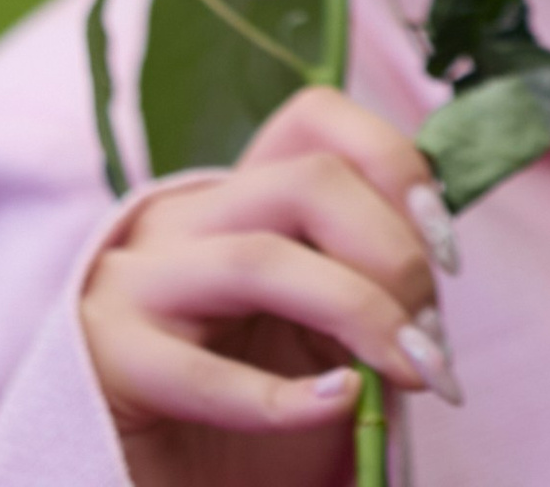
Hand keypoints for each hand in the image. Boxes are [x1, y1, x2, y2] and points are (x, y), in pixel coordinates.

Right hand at [80, 85, 459, 486]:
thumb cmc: (233, 429)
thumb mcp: (314, 344)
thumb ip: (365, 299)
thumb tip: (436, 291)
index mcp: (233, 200)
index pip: (314, 120)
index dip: (393, 164)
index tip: (444, 246)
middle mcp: (182, 220)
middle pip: (306, 181)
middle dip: (392, 250)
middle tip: (428, 334)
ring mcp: (136, 284)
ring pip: (260, 257)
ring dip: (357, 310)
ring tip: (408, 369)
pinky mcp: (105, 362)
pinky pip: (201, 370)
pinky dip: (284, 393)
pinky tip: (337, 404)